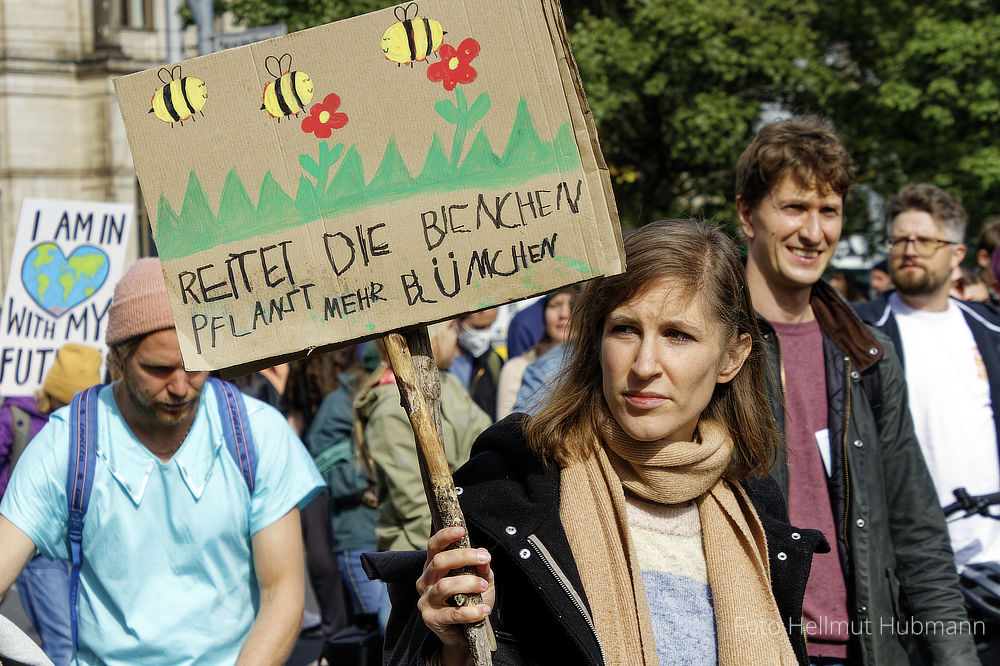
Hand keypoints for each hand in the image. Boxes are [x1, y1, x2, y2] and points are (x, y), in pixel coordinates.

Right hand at [416, 526, 494, 652]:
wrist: (464, 634)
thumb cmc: (470, 601)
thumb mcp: (480, 580)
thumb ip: (481, 567)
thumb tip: (484, 555)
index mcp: (433, 567)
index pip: (434, 547)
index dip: (445, 536)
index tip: (461, 530)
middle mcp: (425, 581)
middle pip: (439, 562)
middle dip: (463, 557)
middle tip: (484, 558)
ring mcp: (426, 600)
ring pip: (445, 586)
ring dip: (468, 583)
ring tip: (484, 587)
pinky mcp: (432, 619)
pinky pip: (453, 613)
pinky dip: (472, 611)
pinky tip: (484, 609)